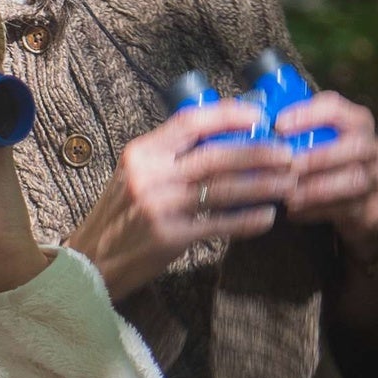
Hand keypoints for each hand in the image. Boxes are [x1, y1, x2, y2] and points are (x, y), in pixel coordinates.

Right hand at [62, 101, 296, 302]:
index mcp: (142, 152)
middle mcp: (149, 174)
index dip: (229, 116)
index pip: (191, 122)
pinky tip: (267, 217)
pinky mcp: (169, 237)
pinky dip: (246, 220)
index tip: (260, 117)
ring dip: (262, 186)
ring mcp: (159, 206)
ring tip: (288, 183)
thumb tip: (223, 138)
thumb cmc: (120, 216)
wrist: (89, 262)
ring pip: (223, 189)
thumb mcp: (135, 175)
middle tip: (288, 154)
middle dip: (258, 153)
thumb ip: (170, 156)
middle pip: (215, 155)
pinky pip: (218, 224)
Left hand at [277, 90, 377, 256]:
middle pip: (356, 145)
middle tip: (288, 166)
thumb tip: (253, 129)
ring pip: (354, 179)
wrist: (363, 201)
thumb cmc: (330, 163)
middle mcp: (374, 146)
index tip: (279, 126)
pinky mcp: (373, 207)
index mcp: (357, 121)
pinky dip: (317, 210)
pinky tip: (294, 212)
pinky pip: (348, 208)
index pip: (337, 107)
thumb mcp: (320, 140)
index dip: (308, 114)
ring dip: (317, 187)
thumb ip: (297, 133)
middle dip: (318, 155)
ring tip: (288, 195)